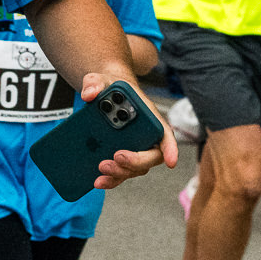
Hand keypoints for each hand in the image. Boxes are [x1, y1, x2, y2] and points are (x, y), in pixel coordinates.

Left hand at [79, 74, 177, 189]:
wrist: (103, 93)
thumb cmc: (109, 86)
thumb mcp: (100, 79)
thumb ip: (95, 83)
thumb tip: (89, 94)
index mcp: (147, 115)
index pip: (164, 132)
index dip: (171, 148)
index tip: (171, 161)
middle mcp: (145, 135)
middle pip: (151, 156)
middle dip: (135, 161)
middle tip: (116, 158)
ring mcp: (134, 148)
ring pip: (136, 169)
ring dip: (120, 174)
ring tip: (101, 171)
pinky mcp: (120, 157)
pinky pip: (121, 173)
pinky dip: (111, 180)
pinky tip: (97, 180)